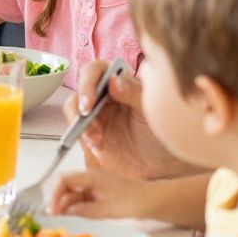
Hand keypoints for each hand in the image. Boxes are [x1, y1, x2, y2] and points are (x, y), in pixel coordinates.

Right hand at [48, 168, 151, 219]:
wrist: (152, 202)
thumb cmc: (133, 202)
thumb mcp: (107, 210)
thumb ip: (85, 211)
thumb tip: (66, 213)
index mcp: (92, 177)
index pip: (65, 181)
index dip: (55, 194)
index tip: (53, 209)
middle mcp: (91, 179)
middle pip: (67, 187)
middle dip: (59, 201)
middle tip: (54, 217)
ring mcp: (95, 187)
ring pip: (74, 195)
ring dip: (67, 206)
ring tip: (61, 220)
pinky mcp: (99, 195)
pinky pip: (82, 201)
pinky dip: (76, 209)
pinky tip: (73, 218)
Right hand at [64, 60, 194, 180]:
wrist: (162, 166)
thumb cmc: (162, 134)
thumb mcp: (153, 112)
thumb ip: (134, 93)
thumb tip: (114, 81)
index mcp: (123, 82)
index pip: (98, 70)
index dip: (89, 81)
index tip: (90, 99)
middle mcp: (106, 94)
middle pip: (81, 87)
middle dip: (81, 101)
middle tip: (85, 114)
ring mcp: (96, 114)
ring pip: (75, 109)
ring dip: (81, 122)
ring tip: (96, 138)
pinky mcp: (90, 132)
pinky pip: (77, 130)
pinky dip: (83, 137)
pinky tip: (98, 146)